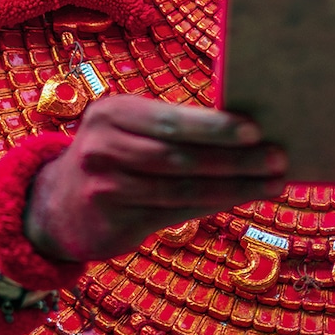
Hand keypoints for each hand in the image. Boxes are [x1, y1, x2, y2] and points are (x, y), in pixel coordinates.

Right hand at [25, 94, 287, 262]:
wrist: (56, 205)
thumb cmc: (116, 155)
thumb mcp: (130, 129)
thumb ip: (173, 128)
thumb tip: (247, 128)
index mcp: (113, 112)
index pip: (170, 120)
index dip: (213, 127)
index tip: (256, 129)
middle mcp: (103, 147)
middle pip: (179, 157)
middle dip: (234, 159)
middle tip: (278, 158)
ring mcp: (104, 187)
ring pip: (181, 190)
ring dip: (234, 187)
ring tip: (273, 183)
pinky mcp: (112, 222)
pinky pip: (174, 213)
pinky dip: (213, 205)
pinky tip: (242, 198)